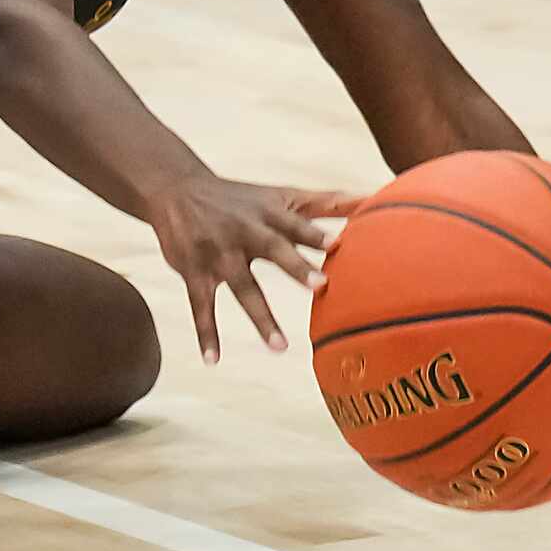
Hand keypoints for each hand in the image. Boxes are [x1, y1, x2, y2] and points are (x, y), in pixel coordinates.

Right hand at [143, 176, 361, 364]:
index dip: (314, 234)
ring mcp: (218, 253)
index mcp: (269, 213)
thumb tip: (373, 200)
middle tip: (321, 286)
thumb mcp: (281, 195)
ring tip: (280, 348)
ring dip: (260, 316)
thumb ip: (326, 203)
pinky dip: (206, 333)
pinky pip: (200, 306)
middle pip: (272, 248)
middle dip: (295, 266)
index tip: (338, 245)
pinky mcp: (194, 272)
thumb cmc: (243, 199)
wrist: (177, 189)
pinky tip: (212, 360)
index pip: (295, 223)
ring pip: (241, 286)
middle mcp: (244, 230)